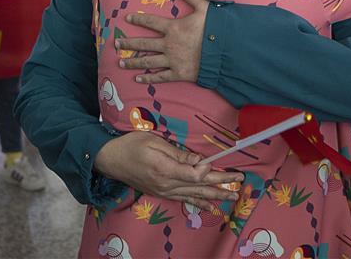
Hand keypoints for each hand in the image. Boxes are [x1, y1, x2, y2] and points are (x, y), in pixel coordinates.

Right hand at [94, 131, 243, 209]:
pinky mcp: (162, 193)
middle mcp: (166, 185)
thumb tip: (199, 160)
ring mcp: (164, 191)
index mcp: (164, 170)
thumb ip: (178, 153)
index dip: (208, 171)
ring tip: (233, 197)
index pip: (193, 175)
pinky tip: (211, 207)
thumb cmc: (131, 145)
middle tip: (240, 182)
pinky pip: (184, 200)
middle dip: (221, 184)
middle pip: (199, 186)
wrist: (110, 160)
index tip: (217, 163)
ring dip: (215, 196)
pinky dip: (199, 204)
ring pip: (195, 196)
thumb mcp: (154, 142)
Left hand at [119, 0, 207, 83]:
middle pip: (143, 44)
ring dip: (133, 62)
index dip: (138, 19)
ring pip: (147, 61)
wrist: (225, 52)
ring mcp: (172, 60)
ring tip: (121, 63)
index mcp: (173, 27)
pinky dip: (148, 78)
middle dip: (128, 44)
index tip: (127, 18)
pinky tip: (138, 78)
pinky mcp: (178, 73)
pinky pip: (160, 76)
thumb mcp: (204, 6)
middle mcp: (168, 44)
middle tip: (116, 45)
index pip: (151, 22)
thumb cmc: (215, 29)